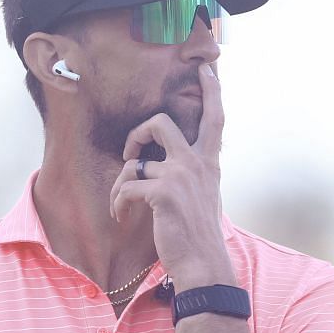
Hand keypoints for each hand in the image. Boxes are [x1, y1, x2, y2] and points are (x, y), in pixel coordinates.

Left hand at [108, 62, 231, 284]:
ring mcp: (180, 176)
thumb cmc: (200, 235)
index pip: (215, 118)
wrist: (203, 264)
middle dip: (137, 133)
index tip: (206, 67)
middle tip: (131, 154)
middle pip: (160, 122)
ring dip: (122, 182)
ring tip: (123, 203)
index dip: (211, 90)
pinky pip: (127, 187)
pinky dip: (118, 203)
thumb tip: (164, 166)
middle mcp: (197, 163)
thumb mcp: (205, 196)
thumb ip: (192, 174)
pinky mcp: (162, 193)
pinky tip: (121, 217)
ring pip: (135, 160)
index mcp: (209, 162)